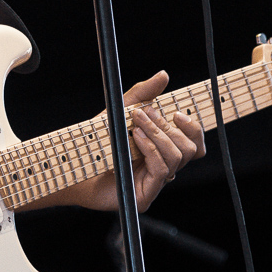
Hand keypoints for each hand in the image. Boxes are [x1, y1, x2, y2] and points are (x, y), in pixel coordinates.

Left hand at [63, 71, 205, 213]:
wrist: (76, 164)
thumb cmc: (100, 139)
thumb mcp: (122, 111)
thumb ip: (143, 94)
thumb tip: (164, 75)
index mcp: (164, 151)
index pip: (195, 144)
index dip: (194, 129)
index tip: (177, 113)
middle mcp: (164, 168)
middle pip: (190, 149)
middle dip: (168, 127)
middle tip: (145, 113)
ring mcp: (155, 184)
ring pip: (177, 158)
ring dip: (158, 135)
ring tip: (137, 124)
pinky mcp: (144, 196)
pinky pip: (161, 170)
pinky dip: (151, 149)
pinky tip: (137, 138)